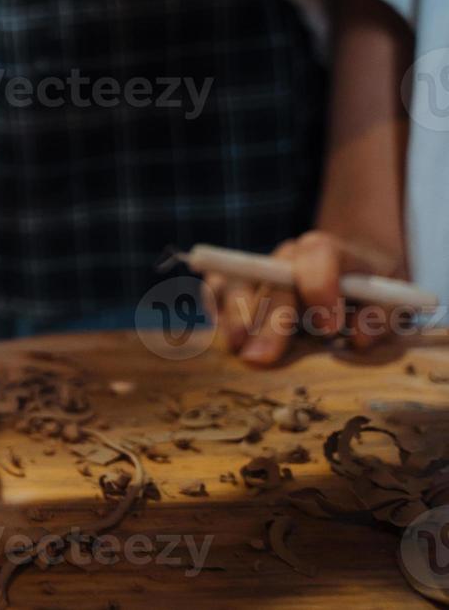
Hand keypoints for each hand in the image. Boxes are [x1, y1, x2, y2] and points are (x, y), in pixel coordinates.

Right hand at [203, 231, 405, 365]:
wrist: (350, 276)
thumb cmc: (370, 293)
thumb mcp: (393, 302)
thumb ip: (381, 316)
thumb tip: (356, 338)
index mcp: (329, 251)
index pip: (318, 255)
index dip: (321, 288)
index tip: (331, 328)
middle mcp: (287, 256)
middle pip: (273, 280)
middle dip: (269, 319)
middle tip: (264, 357)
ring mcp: (259, 269)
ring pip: (238, 283)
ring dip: (235, 316)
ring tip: (237, 348)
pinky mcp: (238, 284)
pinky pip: (216, 288)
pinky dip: (215, 308)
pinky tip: (223, 335)